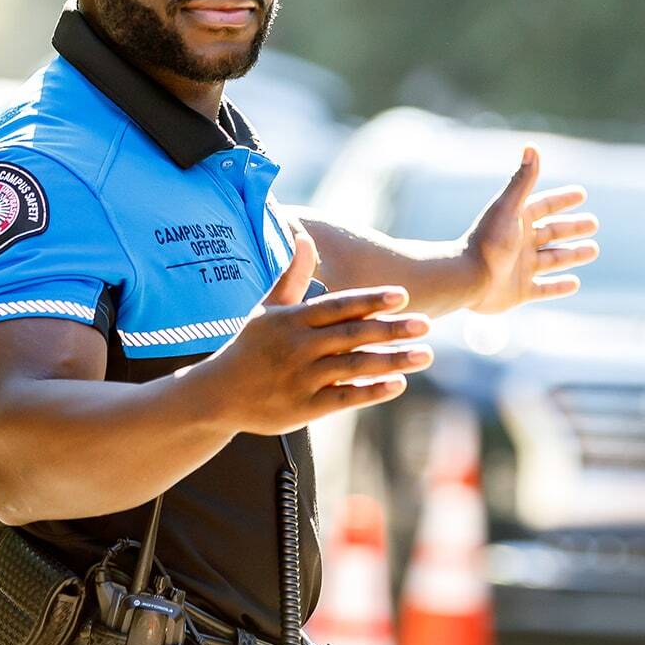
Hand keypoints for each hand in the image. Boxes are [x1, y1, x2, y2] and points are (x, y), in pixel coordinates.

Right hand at [193, 233, 433, 435]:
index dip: (371, 300)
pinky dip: (371, 391)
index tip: (402, 295)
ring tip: (426, 355)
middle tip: (427, 323)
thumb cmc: (247, 347)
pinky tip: (398, 384)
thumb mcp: (266, 308)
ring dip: (392, 360)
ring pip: (355, 367)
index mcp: (291, 320)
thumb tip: (304, 236)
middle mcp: (298, 347)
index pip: (338, 305)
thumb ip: (291, 275)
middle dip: (392, 329)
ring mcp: (302, 378)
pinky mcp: (305, 408)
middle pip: (353, 335)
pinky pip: (344, 398)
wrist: (217, 394)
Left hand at [461, 147, 597, 313]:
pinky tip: (575, 283)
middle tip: (594, 224)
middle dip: (572, 228)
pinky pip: (544, 289)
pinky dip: (560, 287)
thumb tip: (532, 146)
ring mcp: (520, 268)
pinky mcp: (520, 291)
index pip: (544, 206)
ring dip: (573, 255)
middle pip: (552, 233)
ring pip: (553, 260)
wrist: (469, 279)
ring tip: (593, 250)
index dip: (562, 200)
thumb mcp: (509, 207)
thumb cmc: (488, 240)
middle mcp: (519, 243)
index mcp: (517, 221)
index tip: (582, 194)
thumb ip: (523, 179)